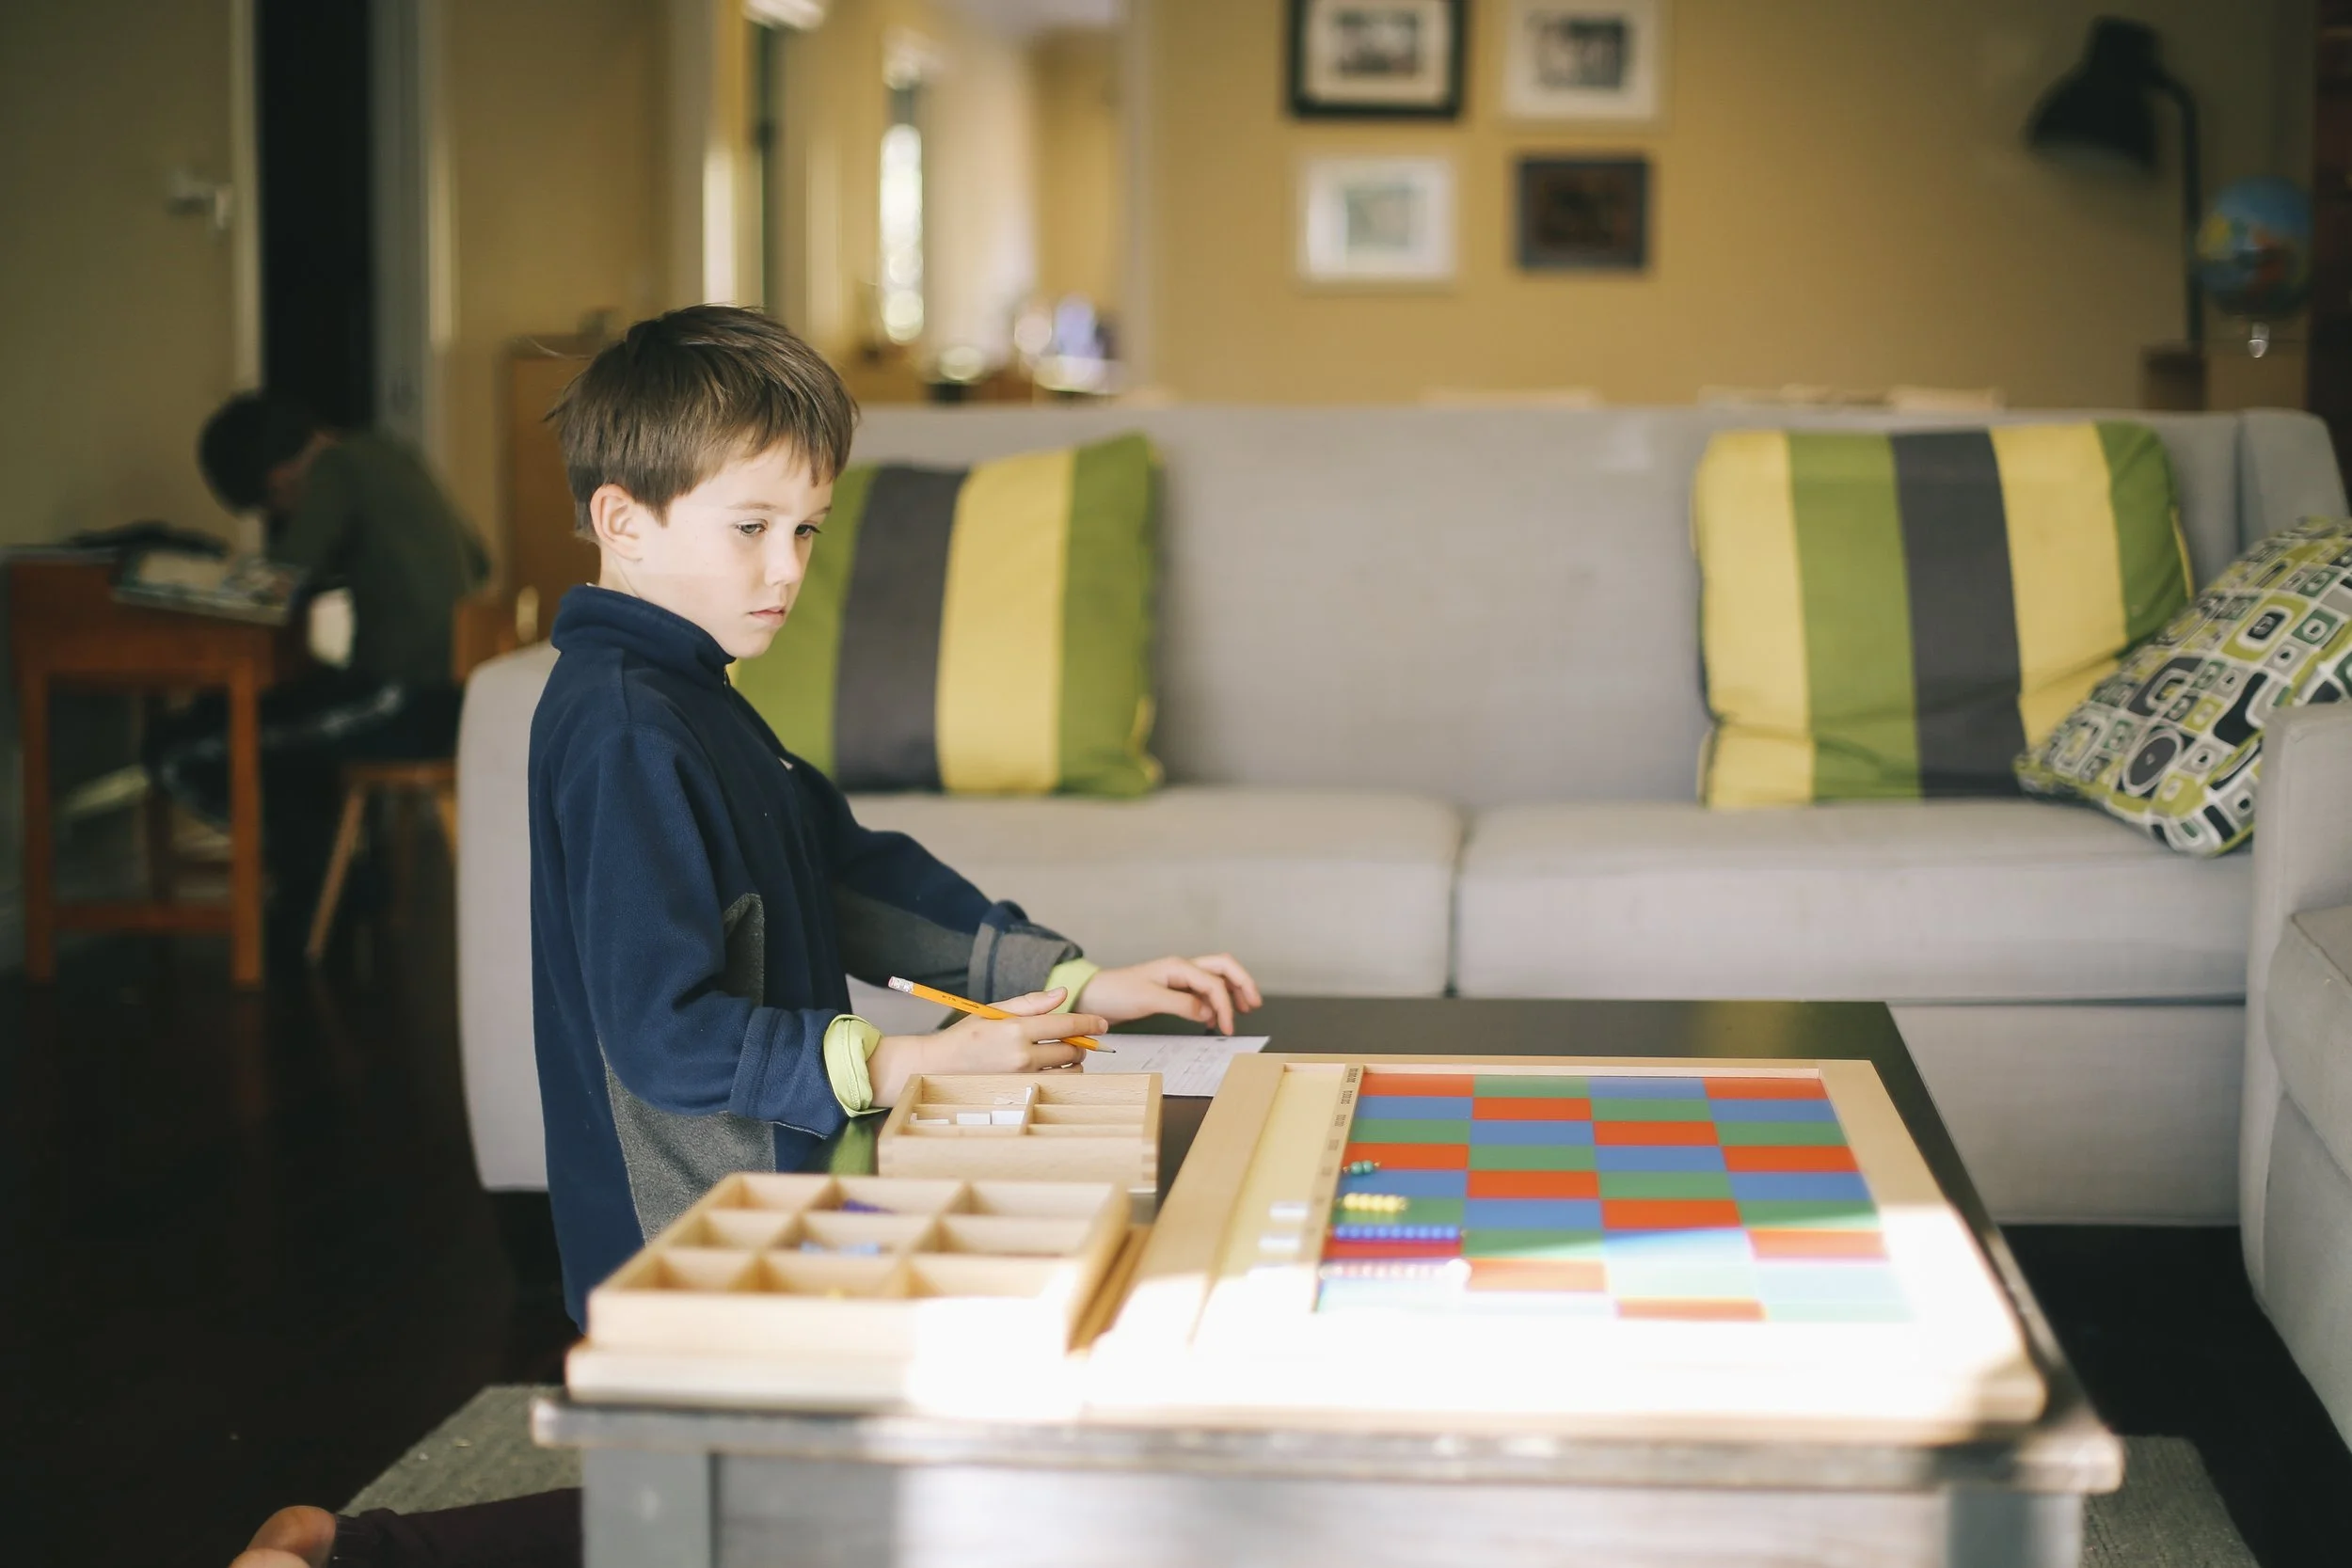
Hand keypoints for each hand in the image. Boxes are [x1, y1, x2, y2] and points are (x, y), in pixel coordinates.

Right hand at [867, 988, 1108, 1106]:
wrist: (937, 1066)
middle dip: (1080, 1043)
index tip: (1103, 1023)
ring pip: (1067, 1071)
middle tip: (1075, 1039)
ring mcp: (1021, 1077)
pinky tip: (1048, 1068)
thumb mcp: (995, 1011)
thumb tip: (1062, 995)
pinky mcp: (1019, 1092)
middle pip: (1071, 1050)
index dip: (1090, 1023)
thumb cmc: (966, 1036)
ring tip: (1060, 1054)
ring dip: (1072, 1062)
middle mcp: (1022, 1055)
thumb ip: (1031, 1003)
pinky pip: (1052, 1084)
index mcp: (1017, 1029)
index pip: (1067, 1024)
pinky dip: (1058, 1075)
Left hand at [1080, 954, 1263, 1034]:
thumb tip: (1206, 1010)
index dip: (1226, 1005)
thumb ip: (1180, 1003)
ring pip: (1215, 979)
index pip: (1214, 982)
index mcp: (1178, 967)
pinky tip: (1212, 1019)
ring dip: (1231, 993)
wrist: (1094, 996)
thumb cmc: (1116, 993)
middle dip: (1242, 983)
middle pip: (1224, 968)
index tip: (1227, 1028)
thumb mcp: (1148, 999)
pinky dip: (1213, 1003)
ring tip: (1241, 1011)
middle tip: (1254, 1004)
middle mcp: (1182, 969)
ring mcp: (1178, 979)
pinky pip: (1202, 992)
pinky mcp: (1173, 991)